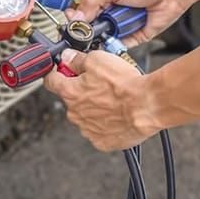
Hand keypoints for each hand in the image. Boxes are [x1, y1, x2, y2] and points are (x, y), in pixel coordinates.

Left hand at [44, 49, 158, 151]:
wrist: (148, 105)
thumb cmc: (125, 84)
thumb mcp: (97, 59)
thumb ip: (77, 59)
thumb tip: (67, 57)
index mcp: (69, 92)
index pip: (51, 81)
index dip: (58, 72)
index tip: (64, 70)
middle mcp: (74, 113)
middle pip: (70, 99)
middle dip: (81, 91)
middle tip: (100, 84)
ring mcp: (87, 129)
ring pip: (85, 115)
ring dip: (94, 108)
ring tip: (113, 100)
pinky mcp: (102, 142)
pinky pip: (98, 131)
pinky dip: (105, 124)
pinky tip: (117, 114)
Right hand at [66, 0, 192, 46]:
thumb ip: (93, 0)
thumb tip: (77, 15)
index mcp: (102, 1)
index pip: (82, 13)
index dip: (76, 19)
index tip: (72, 24)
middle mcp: (110, 15)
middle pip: (91, 29)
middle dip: (87, 32)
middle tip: (84, 33)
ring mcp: (121, 27)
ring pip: (103, 39)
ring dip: (101, 39)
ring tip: (101, 35)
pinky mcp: (133, 38)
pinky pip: (119, 46)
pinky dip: (114, 47)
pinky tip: (110, 44)